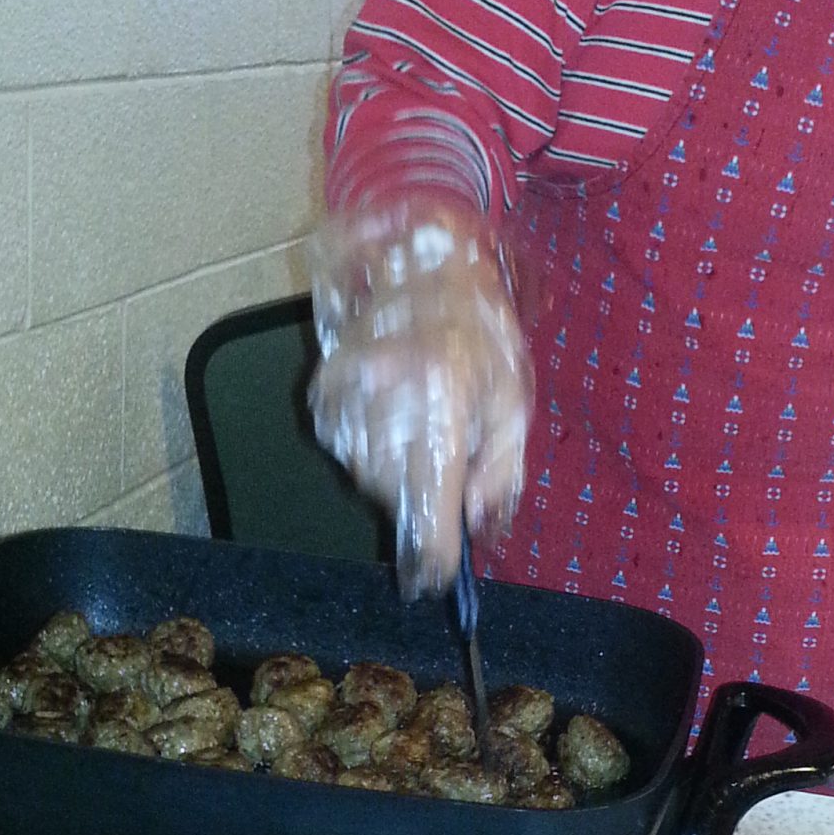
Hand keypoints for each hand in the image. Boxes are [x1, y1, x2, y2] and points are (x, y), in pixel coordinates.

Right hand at [308, 197, 530, 597]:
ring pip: (364, 472)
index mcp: (443, 397)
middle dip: (420, 495)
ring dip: (394, 467)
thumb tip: (474, 521)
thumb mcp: (513, 396)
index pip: (427, 501)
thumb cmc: (479, 323)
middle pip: (392, 492)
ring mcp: (347, 391)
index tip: (431, 582)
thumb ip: (498, 466)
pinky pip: (342, 445)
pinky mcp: (321, 387)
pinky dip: (368, 443)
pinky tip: (391, 410)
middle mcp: (388, 395)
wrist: (420, 252)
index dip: (429, 553)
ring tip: (420, 419)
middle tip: (446, 462)